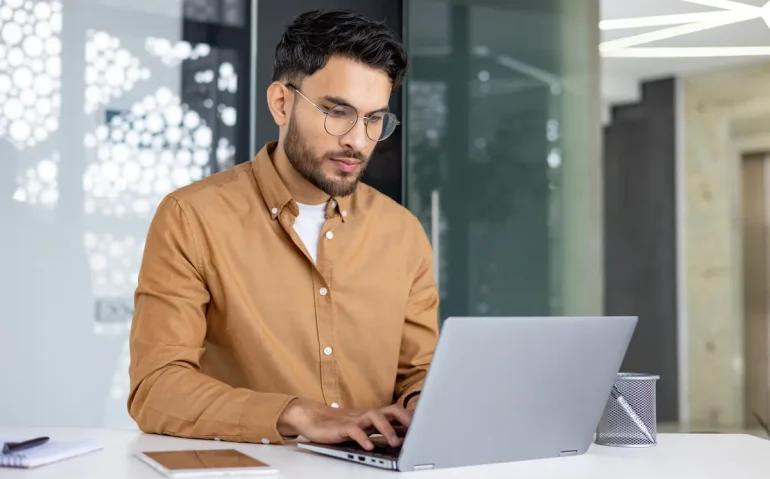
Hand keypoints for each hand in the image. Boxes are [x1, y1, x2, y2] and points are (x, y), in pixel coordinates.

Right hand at [277, 398, 411, 450]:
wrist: (311, 418)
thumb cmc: (338, 425)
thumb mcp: (363, 429)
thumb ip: (380, 431)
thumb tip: (404, 438)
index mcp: (374, 415)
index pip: (398, 412)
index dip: (412, 418)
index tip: (427, 426)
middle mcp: (367, 415)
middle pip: (391, 409)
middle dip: (406, 419)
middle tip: (417, 432)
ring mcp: (354, 419)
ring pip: (375, 416)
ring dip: (387, 429)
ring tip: (394, 443)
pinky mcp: (341, 427)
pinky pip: (354, 430)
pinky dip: (363, 437)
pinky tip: (369, 446)